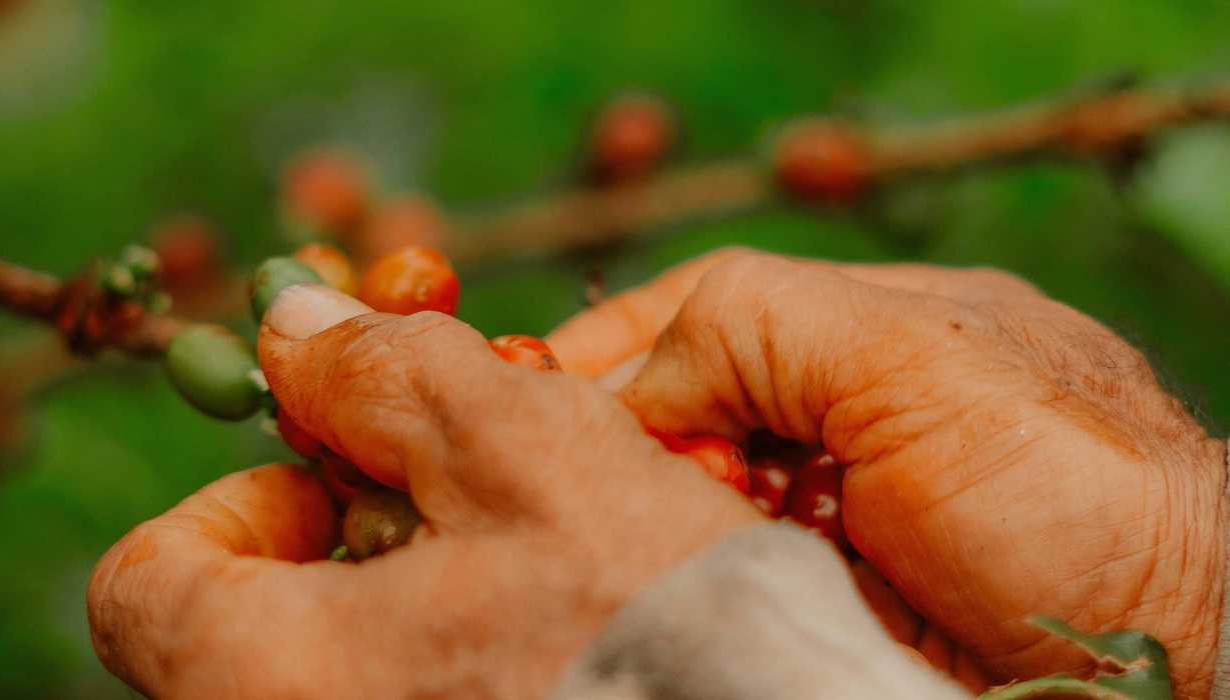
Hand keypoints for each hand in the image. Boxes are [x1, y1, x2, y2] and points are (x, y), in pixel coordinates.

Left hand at [87, 284, 760, 698]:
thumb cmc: (654, 615)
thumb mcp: (520, 447)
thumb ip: (387, 370)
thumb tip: (292, 325)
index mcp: (270, 676)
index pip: (150, 581)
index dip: (240, 497)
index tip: (348, 469)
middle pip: (255, 618)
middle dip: (356, 524)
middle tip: (467, 494)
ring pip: (352, 653)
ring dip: (427, 573)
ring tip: (541, 547)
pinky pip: (424, 688)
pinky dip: (470, 633)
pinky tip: (564, 609)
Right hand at [548, 249, 1226, 698]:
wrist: (1166, 648)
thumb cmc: (1070, 484)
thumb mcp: (915, 355)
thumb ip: (757, 323)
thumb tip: (626, 382)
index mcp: (860, 330)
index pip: (695, 309)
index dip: (604, 343)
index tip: (518, 387)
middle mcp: (837, 414)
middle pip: (679, 407)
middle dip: (632, 441)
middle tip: (609, 485)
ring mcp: (829, 511)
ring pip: (687, 496)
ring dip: (660, 516)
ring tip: (672, 540)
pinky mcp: (822, 594)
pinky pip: (718, 573)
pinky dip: (692, 576)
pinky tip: (695, 586)